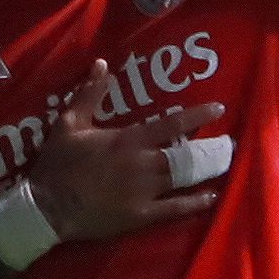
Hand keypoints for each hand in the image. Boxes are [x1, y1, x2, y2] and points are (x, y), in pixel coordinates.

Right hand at [26, 61, 226, 243]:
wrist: (48, 206)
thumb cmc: (58, 164)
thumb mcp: (69, 123)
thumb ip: (90, 94)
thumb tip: (102, 64)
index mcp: (128, 139)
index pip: (171, 123)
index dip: (197, 115)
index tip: (219, 110)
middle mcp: (142, 163)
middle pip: (185, 153)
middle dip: (210, 148)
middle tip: (230, 144)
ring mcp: (144, 191)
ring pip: (184, 179)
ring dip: (206, 171)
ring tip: (225, 165)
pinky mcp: (141, 215)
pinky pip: (174, 209)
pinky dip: (195, 203)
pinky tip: (210, 197)